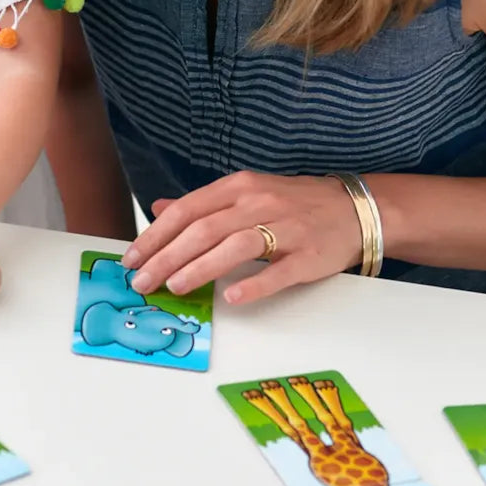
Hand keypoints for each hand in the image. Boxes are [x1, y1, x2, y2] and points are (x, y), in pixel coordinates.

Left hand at [123, 173, 362, 304]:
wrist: (353, 208)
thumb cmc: (292, 204)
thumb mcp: (245, 193)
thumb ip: (203, 204)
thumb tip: (159, 210)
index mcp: (239, 187)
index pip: (188, 209)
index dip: (156, 234)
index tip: (132, 257)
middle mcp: (259, 203)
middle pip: (205, 229)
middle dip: (167, 256)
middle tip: (142, 281)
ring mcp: (286, 228)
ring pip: (236, 246)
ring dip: (201, 268)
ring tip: (174, 287)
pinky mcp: (309, 255)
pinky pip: (278, 271)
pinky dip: (253, 284)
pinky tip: (230, 297)